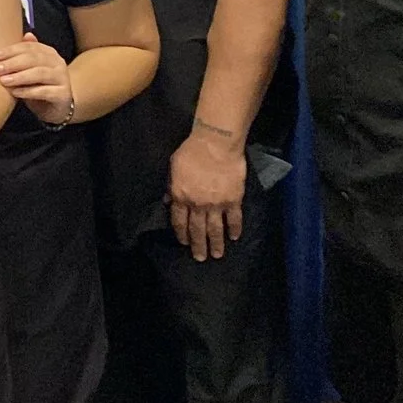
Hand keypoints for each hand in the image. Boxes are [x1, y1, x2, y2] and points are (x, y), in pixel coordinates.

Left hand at [0, 35, 74, 122]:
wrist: (59, 107)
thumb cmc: (41, 86)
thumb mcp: (31, 70)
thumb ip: (26, 55)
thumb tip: (25, 35)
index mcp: (49, 53)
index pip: (29, 47)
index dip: (11, 50)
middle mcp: (58, 63)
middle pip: (34, 59)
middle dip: (12, 63)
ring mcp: (62, 79)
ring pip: (40, 74)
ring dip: (19, 76)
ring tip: (3, 80)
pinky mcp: (62, 95)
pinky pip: (44, 91)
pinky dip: (28, 91)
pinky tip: (15, 92)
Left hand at [166, 130, 246, 261]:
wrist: (215, 144)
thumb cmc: (192, 152)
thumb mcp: (173, 167)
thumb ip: (171, 186)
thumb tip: (167, 200)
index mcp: (180, 197)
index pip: (179, 221)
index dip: (181, 234)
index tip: (184, 243)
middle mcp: (197, 205)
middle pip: (197, 230)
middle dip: (198, 246)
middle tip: (200, 258)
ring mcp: (217, 204)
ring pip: (215, 229)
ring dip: (216, 244)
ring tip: (217, 255)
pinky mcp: (233, 200)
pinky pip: (235, 219)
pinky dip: (235, 229)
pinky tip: (234, 237)